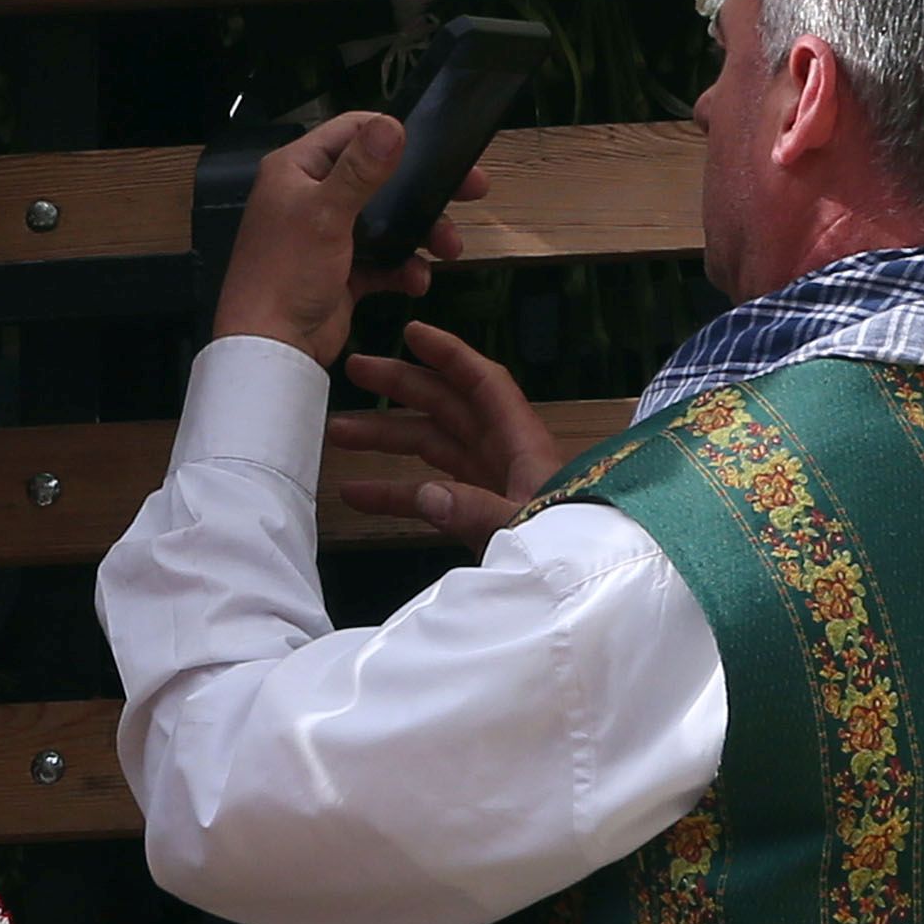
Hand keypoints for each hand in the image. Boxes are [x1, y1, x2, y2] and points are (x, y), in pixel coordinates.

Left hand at [212, 107, 466, 363]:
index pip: (350, 132)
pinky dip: (404, 268)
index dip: (390, 133)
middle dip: (422, 189)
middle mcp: (311, 196)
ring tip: (449, 247)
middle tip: (470, 189)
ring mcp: (328, 235)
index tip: (435, 143)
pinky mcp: (343, 271)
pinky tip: (417, 280)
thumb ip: (360, 170)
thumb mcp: (325, 213)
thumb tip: (392, 126)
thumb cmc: (286, 273)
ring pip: (387, 221)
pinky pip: (384, 260)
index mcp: (296, 170)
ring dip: (422, 233)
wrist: (273, 348)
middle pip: (379, 178)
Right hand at [326, 321, 560, 553]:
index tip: (411, 331)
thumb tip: (427, 495)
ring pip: (432, 447)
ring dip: (387, 438)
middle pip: (448, 407)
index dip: (449, 355)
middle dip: (402, 386)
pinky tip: (355, 494)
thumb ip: (479, 512)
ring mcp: (489, 484)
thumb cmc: (571, 551)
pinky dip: (394, 493)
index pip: (484, 385)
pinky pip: (430, 495)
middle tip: (355, 369)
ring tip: (336, 431)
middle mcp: (504, 456)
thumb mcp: (528, 530)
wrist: (587, 592)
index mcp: (524, 446)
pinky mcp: (477, 515)